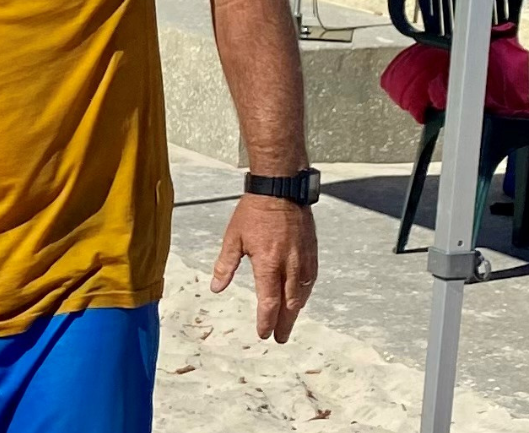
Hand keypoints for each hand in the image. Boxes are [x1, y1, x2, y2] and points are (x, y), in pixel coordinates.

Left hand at [211, 193, 317, 342]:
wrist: (280, 190)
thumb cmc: (253, 212)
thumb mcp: (233, 238)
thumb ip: (225, 265)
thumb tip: (216, 288)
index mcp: (268, 263)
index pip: (269, 301)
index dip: (266, 320)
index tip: (263, 333)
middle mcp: (289, 266)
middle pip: (289, 304)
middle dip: (284, 324)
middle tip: (279, 338)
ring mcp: (303, 260)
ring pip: (302, 295)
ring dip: (295, 312)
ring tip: (288, 323)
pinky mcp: (312, 253)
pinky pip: (310, 281)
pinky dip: (304, 295)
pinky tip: (299, 300)